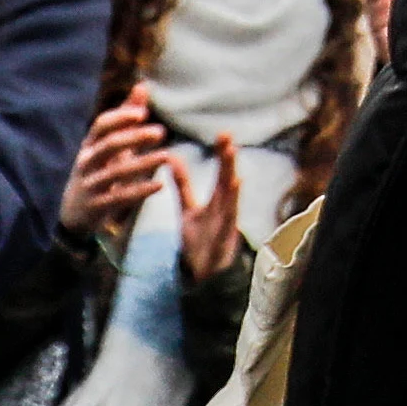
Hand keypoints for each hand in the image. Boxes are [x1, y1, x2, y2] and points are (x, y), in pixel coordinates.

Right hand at [67, 88, 173, 234]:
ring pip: (116, 172)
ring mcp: (90, 185)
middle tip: (161, 132)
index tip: (142, 113)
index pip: (101, 125)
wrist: (73, 213)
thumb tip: (143, 85)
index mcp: (89, 145)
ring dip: (143, 164)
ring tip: (166, 156)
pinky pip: (119, 197)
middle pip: (109, 146)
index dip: (120, 118)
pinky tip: (159, 184)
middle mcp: (86, 162)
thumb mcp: (108, 145)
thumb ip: (126, 117)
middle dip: (134, 138)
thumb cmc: (98, 171)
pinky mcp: (97, 206)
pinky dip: (140, 191)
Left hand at [180, 130, 249, 276]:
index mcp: (218, 201)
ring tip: (234, 175)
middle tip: (229, 143)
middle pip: (228, 183)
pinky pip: (224, 233)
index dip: (223, 155)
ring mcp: (225, 228)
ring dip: (232, 191)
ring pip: (230, 206)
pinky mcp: (220, 246)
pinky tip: (228, 216)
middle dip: (229, 165)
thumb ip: (183, 184)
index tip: (224, 134)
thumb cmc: (200, 236)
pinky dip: (227, 222)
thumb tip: (172, 157)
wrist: (204, 272)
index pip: (222, 173)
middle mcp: (225, 211)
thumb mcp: (188, 208)